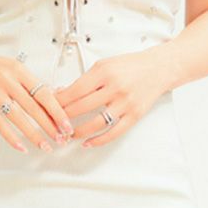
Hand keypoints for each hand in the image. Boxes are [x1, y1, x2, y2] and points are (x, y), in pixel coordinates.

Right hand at [0, 45, 74, 152]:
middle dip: (49, 126)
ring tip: (45, 146)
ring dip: (34, 135)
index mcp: (19, 71)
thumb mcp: (15, 67)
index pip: (43, 93)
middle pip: (33, 108)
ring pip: (18, 118)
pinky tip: (21, 147)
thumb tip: (54, 99)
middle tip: (61, 139)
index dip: (57, 111)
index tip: (67, 124)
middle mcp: (7, 81)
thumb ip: (31, 83)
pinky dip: (11, 137)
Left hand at [53, 49, 167, 146]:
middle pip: (81, 107)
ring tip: (67, 134)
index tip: (48, 107)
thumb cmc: (130, 65)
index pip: (74, 90)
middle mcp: (114, 87)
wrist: (158, 68)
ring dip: (78, 131)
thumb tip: (63, 93)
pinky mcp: (134, 115)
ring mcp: (125, 103)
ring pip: (96, 123)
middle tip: (52, 123)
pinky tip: (88, 142)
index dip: (58, 101)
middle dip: (63, 117)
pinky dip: (98, 140)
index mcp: (104, 72)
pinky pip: (114, 132)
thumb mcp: (104, 65)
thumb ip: (85, 79)